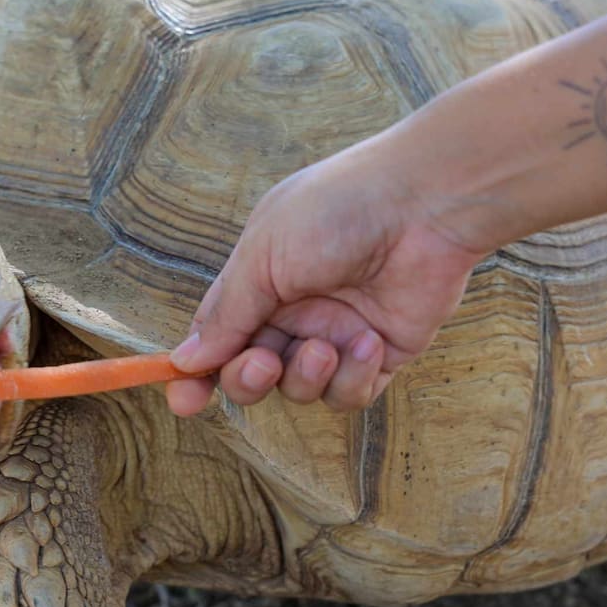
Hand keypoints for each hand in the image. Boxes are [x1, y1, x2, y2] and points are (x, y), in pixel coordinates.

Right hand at [165, 143, 485, 415]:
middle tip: (263, 363)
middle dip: (248, 380)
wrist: (423, 205)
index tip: (183, 402)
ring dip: (306, 376)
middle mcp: (293, 315)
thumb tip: (184, 361)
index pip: (216, 339)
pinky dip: (351, 378)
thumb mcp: (264, 257)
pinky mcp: (378, 356)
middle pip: (250, 376)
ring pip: (298, 391)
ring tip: (329, 343)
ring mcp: (335, 336)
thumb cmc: (336, 212)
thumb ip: (226, 314)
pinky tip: (368, 342)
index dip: (195, 374)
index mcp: (258, 285)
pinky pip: (347, 395)